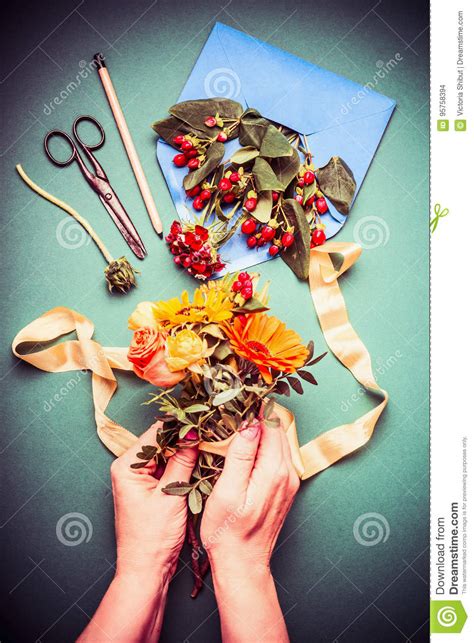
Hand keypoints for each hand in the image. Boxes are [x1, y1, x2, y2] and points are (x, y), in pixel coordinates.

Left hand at [78, 424, 196, 641]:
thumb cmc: (153, 538)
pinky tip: (202, 462)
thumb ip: (182, 462)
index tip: (205, 422)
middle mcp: (129, 468)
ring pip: (167, 454)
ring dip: (187, 452)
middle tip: (213, 432)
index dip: (181, 427)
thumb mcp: (171, 495)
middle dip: (186, 438)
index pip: (156, 433)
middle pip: (162, 442)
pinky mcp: (150, 488)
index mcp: (127, 466)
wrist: (146, 571)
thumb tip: (194, 433)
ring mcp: (140, 478)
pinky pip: (168, 468)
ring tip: (211, 444)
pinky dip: (184, 466)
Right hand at [201, 415, 299, 641]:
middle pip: (277, 429)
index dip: (255, 405)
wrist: (243, 565)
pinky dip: (264, 442)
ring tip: (237, 416)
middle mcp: (287, 473)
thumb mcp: (227, 492)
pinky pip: (276, 455)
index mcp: (273, 471)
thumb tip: (249, 424)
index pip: (270, 424)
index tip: (238, 392)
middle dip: (258, 412)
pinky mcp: (284, 488)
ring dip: (261, 427)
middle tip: (235, 400)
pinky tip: (246, 442)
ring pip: (278, 441)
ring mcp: (288, 481)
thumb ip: (240, 456)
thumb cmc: (228, 532)